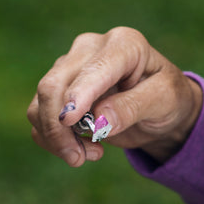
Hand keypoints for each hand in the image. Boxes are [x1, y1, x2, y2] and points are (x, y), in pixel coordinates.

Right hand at [27, 27, 202, 166]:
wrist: (156, 108)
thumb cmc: (166, 98)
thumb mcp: (163, 101)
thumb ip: (132, 107)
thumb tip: (99, 120)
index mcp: (123, 43)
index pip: (94, 68)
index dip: (78, 94)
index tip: (68, 122)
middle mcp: (90, 49)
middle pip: (54, 85)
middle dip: (58, 127)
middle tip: (78, 159)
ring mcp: (69, 67)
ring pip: (41, 104)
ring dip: (56, 138)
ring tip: (91, 155)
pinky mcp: (57, 89)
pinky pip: (38, 116)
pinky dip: (52, 140)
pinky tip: (81, 148)